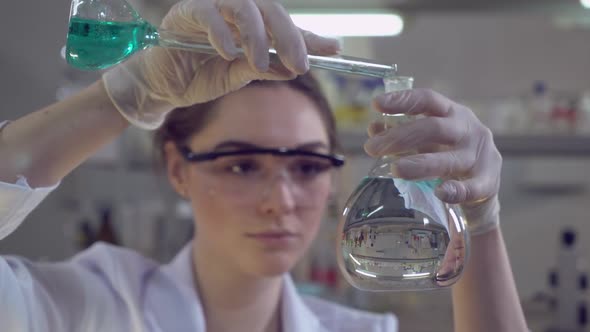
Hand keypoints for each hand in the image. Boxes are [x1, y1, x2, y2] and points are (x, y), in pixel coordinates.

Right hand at [102, 0, 339, 128]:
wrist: (163, 86)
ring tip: (260, 62)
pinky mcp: (187, 11)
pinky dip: (222, 33)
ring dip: (257, 34)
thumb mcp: (237, 77)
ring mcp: (212, 7)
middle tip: (300, 64)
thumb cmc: (200, 77)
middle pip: (271, 9)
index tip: (334, 49)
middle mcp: (235, 11)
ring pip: (244, 5)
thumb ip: (263, 68)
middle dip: (290, 36)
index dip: (310, 36)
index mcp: (251, 25)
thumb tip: (293, 68)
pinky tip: (230, 53)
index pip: (284, 26)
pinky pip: (208, 13)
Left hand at [364, 89, 501, 234]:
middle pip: (434, 128)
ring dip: (420, 164)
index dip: (402, 100)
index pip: (427, 100)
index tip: (376, 104)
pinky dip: (455, 190)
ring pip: (449, 160)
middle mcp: (468, 130)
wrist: (482, 187)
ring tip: (395, 170)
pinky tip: (440, 192)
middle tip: (371, 148)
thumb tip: (374, 129)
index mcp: (452, 113)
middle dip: (400, 137)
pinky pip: (471, 188)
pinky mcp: (488, 183)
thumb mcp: (426, 142)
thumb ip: (402, 135)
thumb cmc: (449, 156)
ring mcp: (480, 156)